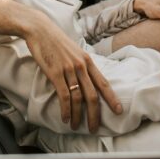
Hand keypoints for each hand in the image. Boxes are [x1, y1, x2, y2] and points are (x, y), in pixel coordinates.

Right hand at [24, 13, 122, 131]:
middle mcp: (81, 66)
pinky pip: (64, 96)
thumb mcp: (74, 51)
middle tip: (94, 128)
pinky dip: (65, 109)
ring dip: (77, 116)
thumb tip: (87, 79)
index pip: (103, 82)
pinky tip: (65, 117)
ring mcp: (68, 70)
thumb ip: (82, 64)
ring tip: (75, 126)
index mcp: (87, 60)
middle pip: (92, 95)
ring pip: (78, 99)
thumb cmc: (56, 41)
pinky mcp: (55, 73)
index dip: (111, 98)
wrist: (40, 30)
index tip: (118, 110)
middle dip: (94, 115)